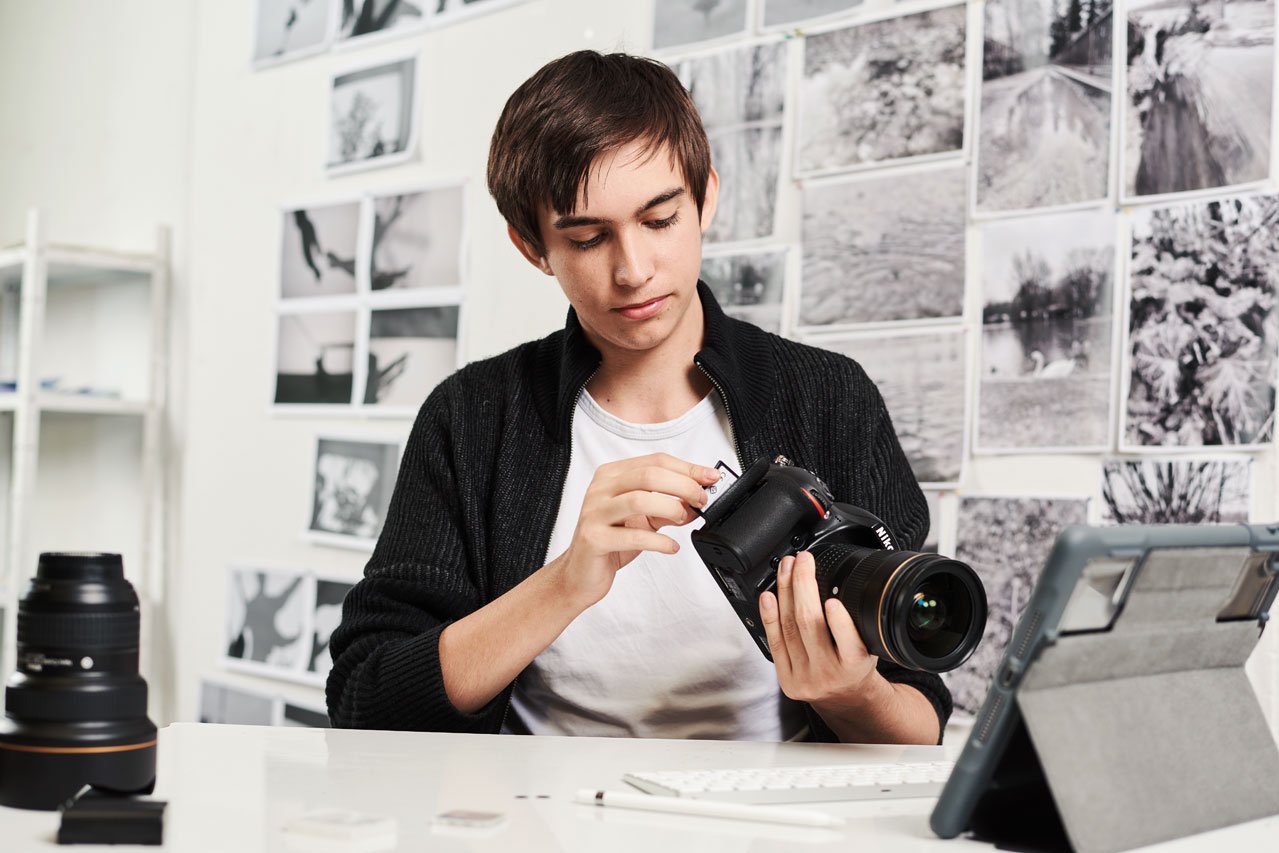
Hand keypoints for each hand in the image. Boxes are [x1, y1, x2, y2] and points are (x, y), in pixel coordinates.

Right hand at [555, 453, 720, 609]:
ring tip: (683, 519)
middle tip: (701, 500)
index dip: (687, 468)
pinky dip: (659, 542)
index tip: (711, 478)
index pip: (655, 461)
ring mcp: (594, 513)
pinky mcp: (594, 539)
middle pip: (649, 475)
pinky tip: (671, 547)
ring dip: (670, 508)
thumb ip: (667, 507)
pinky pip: (633, 536)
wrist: (579, 574)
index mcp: (611, 476)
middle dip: (683, 486)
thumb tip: (697, 500)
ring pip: (639, 499)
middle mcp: (600, 489)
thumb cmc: (610, 541)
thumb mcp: (642, 519)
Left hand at [759, 551, 878, 710]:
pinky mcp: (786, 678)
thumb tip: (842, 582)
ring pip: (789, 627)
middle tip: (803, 561)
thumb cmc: (856, 667)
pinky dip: (769, 615)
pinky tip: (768, 596)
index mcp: (855, 665)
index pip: (849, 642)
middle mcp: (829, 673)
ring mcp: (804, 677)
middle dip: (803, 585)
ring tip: (786, 568)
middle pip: (810, 625)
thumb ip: (857, 622)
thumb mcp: (868, 646)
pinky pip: (774, 642)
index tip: (834, 601)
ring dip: (785, 591)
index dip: (839, 622)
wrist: (845, 699)